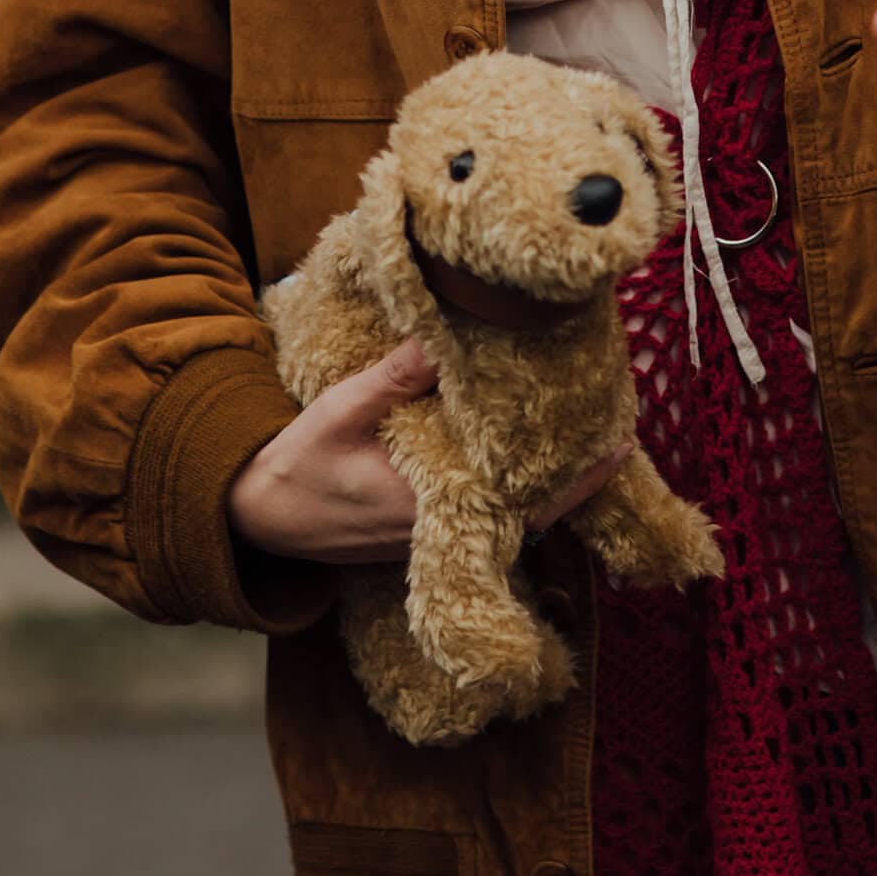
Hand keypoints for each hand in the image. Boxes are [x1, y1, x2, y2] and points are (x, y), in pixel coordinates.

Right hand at [226, 339, 633, 564]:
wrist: (256, 516)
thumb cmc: (297, 462)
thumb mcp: (341, 409)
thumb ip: (393, 378)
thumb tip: (442, 339)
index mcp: (428, 504)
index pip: (523, 501)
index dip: (575, 479)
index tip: (615, 443)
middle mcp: (440, 531)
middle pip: (530, 512)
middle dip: (576, 478)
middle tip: (620, 434)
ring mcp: (432, 536)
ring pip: (509, 514)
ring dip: (547, 483)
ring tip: (586, 439)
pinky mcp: (421, 531)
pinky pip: (483, 513)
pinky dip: (512, 487)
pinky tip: (526, 455)